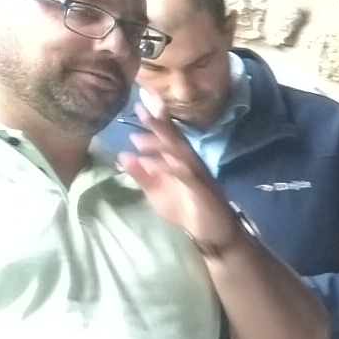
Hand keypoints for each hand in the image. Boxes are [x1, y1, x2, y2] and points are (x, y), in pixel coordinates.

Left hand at [114, 93, 248, 255]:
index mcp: (180, 162)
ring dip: (159, 143)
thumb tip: (123, 154)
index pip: (168, 137)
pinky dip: (167, 167)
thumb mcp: (157, 192)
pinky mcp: (201, 189)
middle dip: (158, 123)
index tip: (139, 104)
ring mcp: (197, 175)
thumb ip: (142, 174)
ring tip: (138, 137)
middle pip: (174, 139)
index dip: (155, 120)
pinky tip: (151, 163)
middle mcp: (190, 163)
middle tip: (141, 107)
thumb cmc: (188, 211)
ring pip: (179, 153)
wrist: (216, 234)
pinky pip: (184, 174)